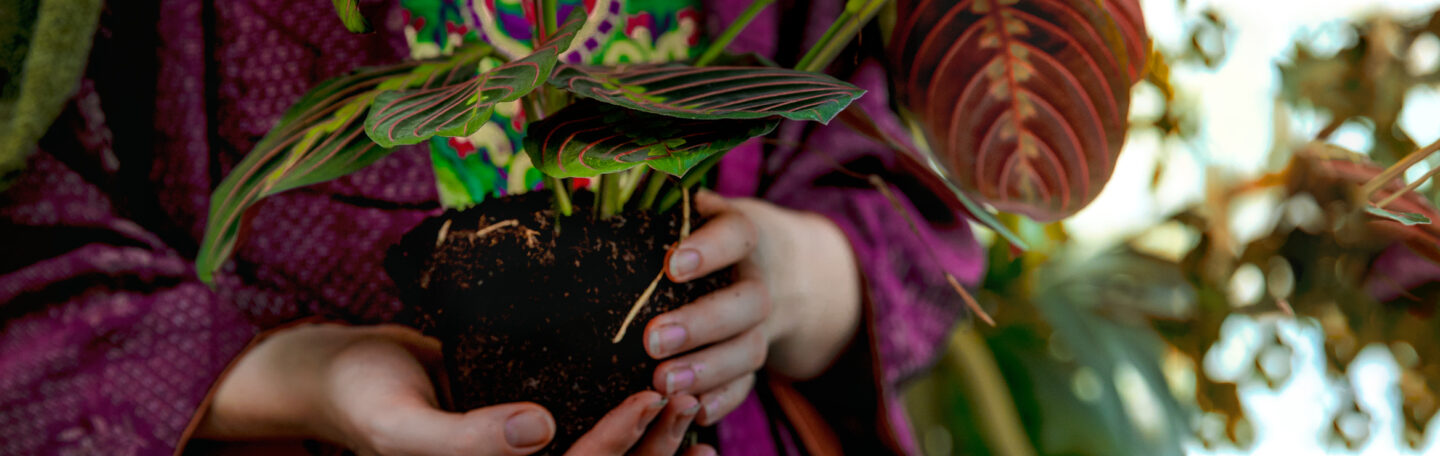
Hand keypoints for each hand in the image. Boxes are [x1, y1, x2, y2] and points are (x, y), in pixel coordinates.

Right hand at [196, 323, 715, 455]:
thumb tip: (541, 430)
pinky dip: (631, 427)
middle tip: (688, 395)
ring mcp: (524, 453)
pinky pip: (587, 430)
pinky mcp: (527, 424)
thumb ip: (466, 440)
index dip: (617, 445)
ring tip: (692, 401)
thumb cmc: (360, 398)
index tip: (651, 397)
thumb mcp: (401, 426)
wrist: (336, 372)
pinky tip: (663, 405)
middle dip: (653, 445)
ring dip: (653, 439)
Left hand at [645, 191, 861, 425]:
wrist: (792, 267)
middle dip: (701, 324)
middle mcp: (763, 280)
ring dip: (708, 369)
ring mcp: (766, 324)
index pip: (737, 235)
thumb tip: (596, 182)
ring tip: (662, 384)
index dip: (710, 250)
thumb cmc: (720, 232)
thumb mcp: (705, 206)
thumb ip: (664, 201)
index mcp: (748, 233)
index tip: (672, 265)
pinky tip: (692, 412)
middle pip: (746, 303)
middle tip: (653, 341)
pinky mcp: (761, 357)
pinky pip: (750, 383)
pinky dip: (724, 400)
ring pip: (749, 349)